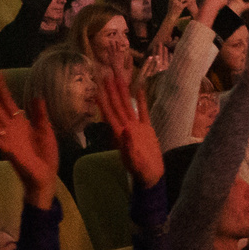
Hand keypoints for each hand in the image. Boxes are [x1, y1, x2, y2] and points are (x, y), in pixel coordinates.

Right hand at [0, 72, 62, 204]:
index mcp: (20, 122)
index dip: (2, 87)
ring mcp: (7, 138)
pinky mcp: (8, 150)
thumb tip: (36, 96)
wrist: (46, 174)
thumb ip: (40, 115)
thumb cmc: (45, 153)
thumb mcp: (46, 130)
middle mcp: (10, 128)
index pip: (8, 101)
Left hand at [97, 66, 164, 187]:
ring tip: (119, 76)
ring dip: (123, 91)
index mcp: (120, 134)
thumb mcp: (134, 160)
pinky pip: (143, 111)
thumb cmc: (141, 171)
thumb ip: (129, 146)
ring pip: (128, 105)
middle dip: (111, 90)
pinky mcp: (147, 129)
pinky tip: (140, 88)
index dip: (103, 101)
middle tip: (105, 74)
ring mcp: (136, 127)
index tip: (97, 88)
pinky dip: (141, 100)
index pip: (109, 113)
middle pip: (117, 105)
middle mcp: (126, 127)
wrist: (152, 176)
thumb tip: (125, 130)